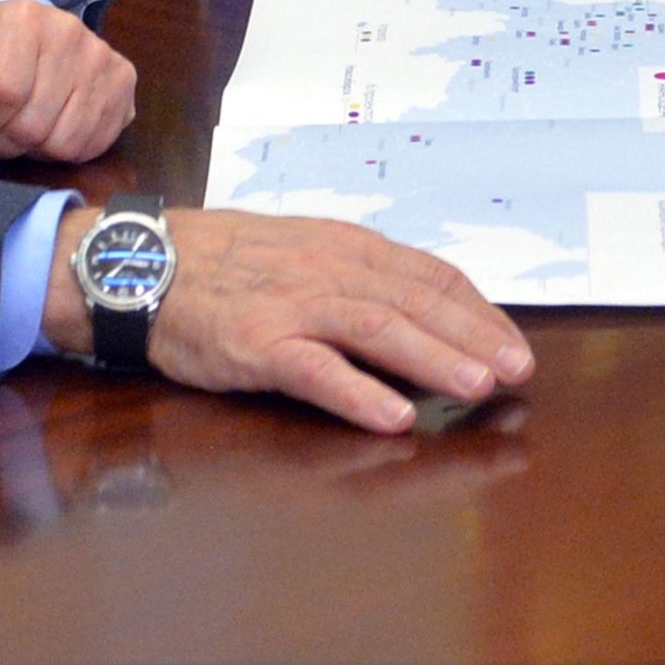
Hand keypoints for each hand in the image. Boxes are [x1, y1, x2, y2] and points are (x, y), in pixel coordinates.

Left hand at [0, 0, 136, 162]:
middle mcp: (71, 31)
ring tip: (26, 121)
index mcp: (22, 19)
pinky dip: (68, 147)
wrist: (20, 38)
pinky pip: (94, 144)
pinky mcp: (124, 80)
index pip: (2, 93)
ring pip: (65, 141)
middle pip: (33, 125)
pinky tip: (55, 123)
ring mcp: (103, 56)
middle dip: (7, 137)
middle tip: (0, 121)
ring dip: (38, 147)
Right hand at [45, 207, 534, 434]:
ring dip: (434, 359)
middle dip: (474, 338)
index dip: (478, 312)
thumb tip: (426, 312)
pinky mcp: (257, 344)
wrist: (145, 264)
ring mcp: (294, 307)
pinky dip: (358, 392)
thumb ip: (360, 278)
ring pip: (378, 330)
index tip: (514, 345)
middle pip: (417, 303)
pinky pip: (315, 369)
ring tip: (478, 388)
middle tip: (518, 373)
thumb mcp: (304, 251)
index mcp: (348, 247)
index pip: (431, 276)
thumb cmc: (228, 264)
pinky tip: (393, 416)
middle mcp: (330, 270)